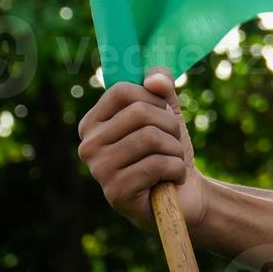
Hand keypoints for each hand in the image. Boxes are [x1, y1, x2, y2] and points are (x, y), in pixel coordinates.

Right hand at [77, 68, 206, 231]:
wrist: (184, 193)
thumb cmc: (168, 149)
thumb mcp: (167, 111)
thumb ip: (161, 85)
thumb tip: (154, 78)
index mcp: (93, 122)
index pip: (122, 91)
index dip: (154, 98)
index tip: (163, 114)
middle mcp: (88, 145)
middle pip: (140, 112)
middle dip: (171, 126)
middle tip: (172, 143)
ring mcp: (98, 170)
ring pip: (150, 137)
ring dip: (175, 149)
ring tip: (172, 160)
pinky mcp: (115, 192)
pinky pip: (157, 164)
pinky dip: (176, 169)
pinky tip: (172, 179)